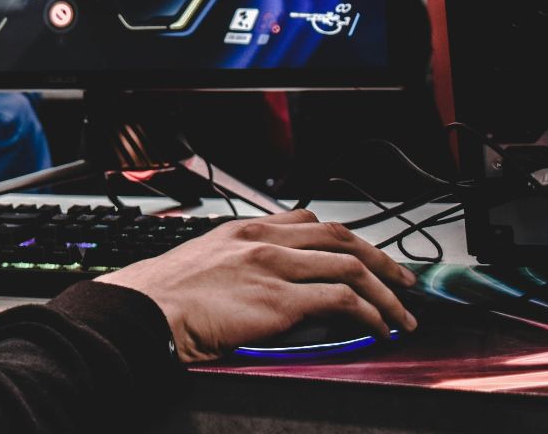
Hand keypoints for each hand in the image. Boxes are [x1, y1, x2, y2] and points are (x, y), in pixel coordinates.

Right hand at [97, 208, 417, 361]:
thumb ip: (237, 263)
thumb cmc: (163, 297)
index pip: (308, 220)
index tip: (362, 253)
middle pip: (340, 238)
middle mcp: (264, 240)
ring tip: (401, 313)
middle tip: (402, 279)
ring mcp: (275, 267)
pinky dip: (371, 314)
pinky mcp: (282, 300)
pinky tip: (378, 328)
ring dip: (386, 293)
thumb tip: (261, 283)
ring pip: (352, 266)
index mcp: (243, 230)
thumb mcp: (202, 262)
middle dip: (380, 259)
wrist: (145, 311)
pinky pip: (344, 301)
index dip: (345, 238)